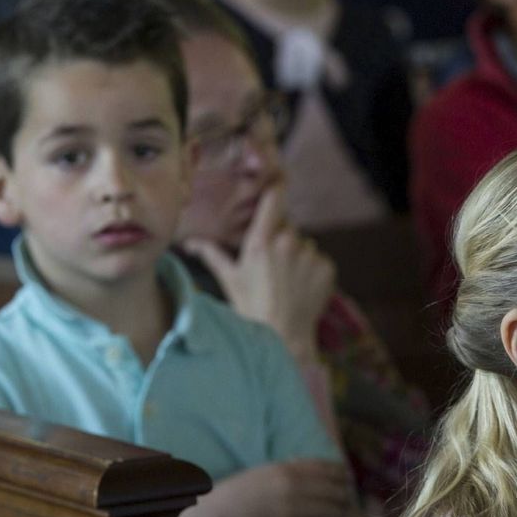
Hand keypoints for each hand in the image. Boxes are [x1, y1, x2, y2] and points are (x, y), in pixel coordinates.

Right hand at [168, 459, 356, 516]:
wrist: (218, 516)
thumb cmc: (241, 491)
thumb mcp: (267, 470)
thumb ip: (293, 468)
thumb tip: (319, 468)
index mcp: (287, 470)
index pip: (327, 469)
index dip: (342, 473)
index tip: (348, 477)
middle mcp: (292, 489)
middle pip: (333, 490)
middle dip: (345, 494)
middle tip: (350, 497)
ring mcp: (291, 512)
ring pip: (330, 511)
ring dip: (342, 512)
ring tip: (346, 513)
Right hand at [183, 185, 335, 360]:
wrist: (283, 336)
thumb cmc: (251, 307)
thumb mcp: (229, 279)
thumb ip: (211, 253)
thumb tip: (188, 242)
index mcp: (262, 242)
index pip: (274, 199)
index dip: (276, 188)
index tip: (278, 179)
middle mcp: (288, 243)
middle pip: (287, 228)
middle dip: (280, 239)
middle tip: (271, 264)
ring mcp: (310, 255)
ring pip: (304, 244)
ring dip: (297, 255)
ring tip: (285, 279)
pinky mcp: (327, 268)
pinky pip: (319, 259)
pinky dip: (312, 269)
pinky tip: (300, 286)